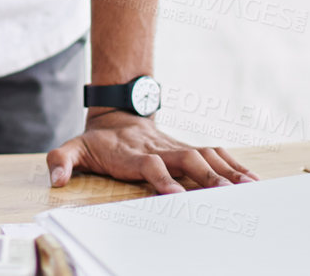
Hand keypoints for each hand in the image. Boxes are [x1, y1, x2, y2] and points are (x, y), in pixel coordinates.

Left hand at [47, 111, 258, 194]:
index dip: (161, 178)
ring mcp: (175, 147)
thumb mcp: (73, 148)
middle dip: (207, 176)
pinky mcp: (187, 149)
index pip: (150, 165)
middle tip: (227, 194)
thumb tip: (56, 181)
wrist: (116, 114)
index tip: (175, 195)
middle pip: (186, 160)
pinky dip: (233, 165)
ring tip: (251, 188)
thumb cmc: (97, 141)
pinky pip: (214, 155)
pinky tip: (252, 179)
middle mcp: (159, 148)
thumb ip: (61, 161)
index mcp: (133, 152)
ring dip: (227, 171)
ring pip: (205, 156)